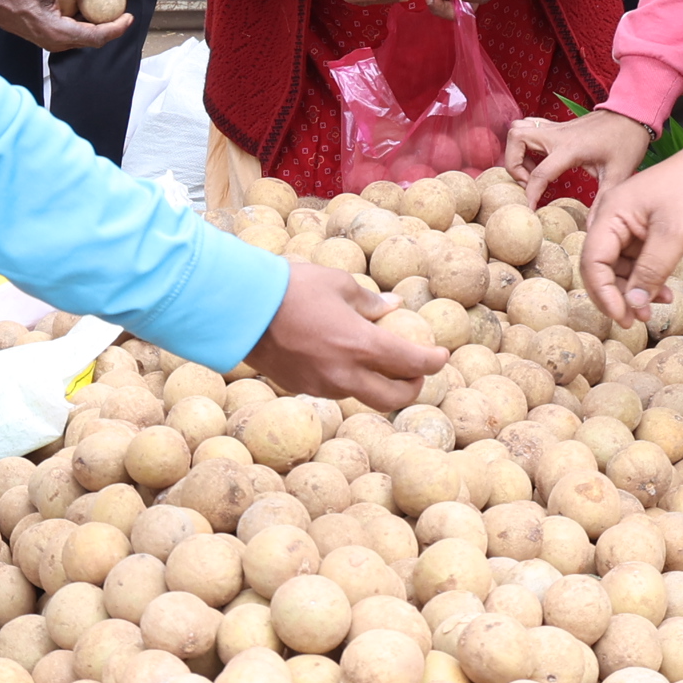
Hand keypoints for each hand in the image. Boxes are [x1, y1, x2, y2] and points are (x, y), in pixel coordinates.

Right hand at [0, 0, 131, 53]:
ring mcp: (51, 40)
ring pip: (82, 36)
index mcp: (58, 33)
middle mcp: (56, 42)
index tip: (129, 17)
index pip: (96, 37)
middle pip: (92, 39)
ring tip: (107, 5)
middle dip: (110, 26)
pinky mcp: (47, 35)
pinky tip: (85, 4)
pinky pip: (71, 30)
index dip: (116, 28)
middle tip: (122, 10)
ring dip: (96, 23)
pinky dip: (82, 20)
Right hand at [242, 263, 443, 405]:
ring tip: (374, 359)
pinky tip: (337, 356)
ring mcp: (322, 385)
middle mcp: (345, 374)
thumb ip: (370, 302)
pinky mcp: (300, 388)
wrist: (241, 308)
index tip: (441, 356)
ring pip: (362, 394)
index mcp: (360, 345)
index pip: (411, 364)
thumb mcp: (339, 284)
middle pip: (393, 398)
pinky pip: (334, 388)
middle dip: (411, 387)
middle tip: (415, 372)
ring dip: (376, 382)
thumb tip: (392, 308)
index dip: (433, 362)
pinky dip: (346, 377)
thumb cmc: (292, 288)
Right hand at [511, 106, 649, 207]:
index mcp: (570, 148)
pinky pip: (530, 127)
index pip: (539, 174)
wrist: (633, 114)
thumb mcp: (618, 174)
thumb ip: (601, 201)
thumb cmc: (626, 142)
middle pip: (516, 138)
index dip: (530, 195)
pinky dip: (526, 142)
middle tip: (527, 182)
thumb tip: (592, 228)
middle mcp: (557, 135)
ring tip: (531, 170)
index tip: (530, 210)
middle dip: (513, 164)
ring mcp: (556, 128)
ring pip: (518, 129)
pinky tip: (539, 158)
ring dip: (517, 150)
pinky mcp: (558, 126)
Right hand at [582, 141, 682, 323]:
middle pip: (601, 266)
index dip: (604, 294)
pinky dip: (648, 278)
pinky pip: (638, 261)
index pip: (593, 262)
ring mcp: (630, 225)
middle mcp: (613, 219)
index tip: (624, 317)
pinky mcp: (646, 230)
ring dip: (635, 290)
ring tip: (656, 306)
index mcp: (610, 214)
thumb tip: (632, 304)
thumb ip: (651, 271)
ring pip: (620, 267)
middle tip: (636, 319)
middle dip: (617, 295)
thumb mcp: (674, 235)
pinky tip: (664, 292)